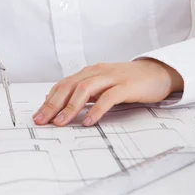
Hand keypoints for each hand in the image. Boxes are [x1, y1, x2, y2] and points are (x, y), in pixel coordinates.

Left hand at [33, 60, 183, 126]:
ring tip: (60, 123)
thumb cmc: (128, 81)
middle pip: (69, 86)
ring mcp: (111, 77)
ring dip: (70, 107)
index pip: (63, 85)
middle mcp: (97, 72)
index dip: (49, 100)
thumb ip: (85, 93)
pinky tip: (88, 121)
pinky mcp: (126, 86)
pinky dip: (96, 109)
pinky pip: (108, 97)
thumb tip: (62, 106)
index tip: (38, 115)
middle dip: (53, 104)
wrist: (156, 72)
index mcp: (89, 72)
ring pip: (85, 89)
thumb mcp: (103, 85)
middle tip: (41, 120)